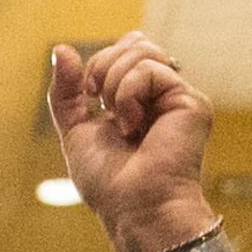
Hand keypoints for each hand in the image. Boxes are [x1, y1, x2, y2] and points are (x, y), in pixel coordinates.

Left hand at [48, 36, 215, 251]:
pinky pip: (150, 69)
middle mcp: (161, 95)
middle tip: (101, 104)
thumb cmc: (109, 183)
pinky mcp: (191, 102)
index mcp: (139, 99)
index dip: (98, 64)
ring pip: (143, 50)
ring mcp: (177, 97)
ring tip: (121, 120)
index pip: (123, 49)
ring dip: (115, 82)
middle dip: (104, 66)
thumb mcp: (74, 130)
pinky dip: (129, 92)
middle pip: (135, 42)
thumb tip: (60, 48)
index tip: (88, 98)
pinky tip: (133, 124)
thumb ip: (66, 92)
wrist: (134, 209)